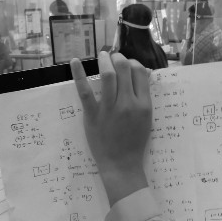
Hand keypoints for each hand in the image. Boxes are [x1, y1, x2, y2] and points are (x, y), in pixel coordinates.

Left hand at [71, 52, 150, 205]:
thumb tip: (142, 75)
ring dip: (104, 59)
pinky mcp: (93, 115)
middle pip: (124, 68)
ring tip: (102, 55)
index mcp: (144, 105)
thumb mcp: (146, 120)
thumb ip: (144, 98)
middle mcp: (128, 103)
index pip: (140, 72)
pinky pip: (85, 92)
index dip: (133, 63)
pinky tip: (74, 61)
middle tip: (113, 57)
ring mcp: (109, 109)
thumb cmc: (134, 143)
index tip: (127, 64)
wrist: (121, 165)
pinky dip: (78, 74)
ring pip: (107, 74)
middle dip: (118, 57)